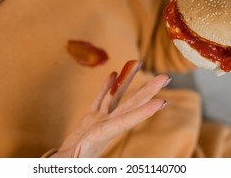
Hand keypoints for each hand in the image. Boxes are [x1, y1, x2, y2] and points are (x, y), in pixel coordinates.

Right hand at [50, 60, 169, 157]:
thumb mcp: (72, 163)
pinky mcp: (90, 120)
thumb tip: (69, 161)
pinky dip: (107, 87)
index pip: (125, 122)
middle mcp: (105, 128)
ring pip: (116, 97)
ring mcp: (99, 122)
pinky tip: (114, 74)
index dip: (143, 113)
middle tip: (165, 78)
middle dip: (148, 91)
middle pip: (130, 105)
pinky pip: (100, 99)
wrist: (64, 166)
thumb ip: (74, 159)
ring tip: (137, 64)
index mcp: (100, 137)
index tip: (162, 102)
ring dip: (127, 80)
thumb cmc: (66, 165)